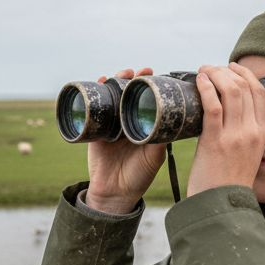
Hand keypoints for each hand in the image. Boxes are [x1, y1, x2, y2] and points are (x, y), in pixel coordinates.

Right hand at [84, 67, 166, 213]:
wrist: (115, 193)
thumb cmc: (139, 176)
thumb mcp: (155, 156)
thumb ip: (162, 139)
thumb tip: (171, 118)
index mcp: (144, 125)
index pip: (146, 98)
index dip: (149, 84)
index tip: (152, 73)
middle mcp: (127, 121)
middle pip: (128, 93)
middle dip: (132, 78)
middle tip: (138, 71)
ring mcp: (111, 125)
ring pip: (112, 97)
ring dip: (115, 81)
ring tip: (121, 74)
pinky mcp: (95, 130)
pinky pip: (93, 109)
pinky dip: (94, 94)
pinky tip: (99, 82)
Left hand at [186, 62, 264, 197]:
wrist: (219, 206)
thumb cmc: (225, 182)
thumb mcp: (245, 155)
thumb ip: (241, 134)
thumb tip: (224, 113)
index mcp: (261, 133)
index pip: (260, 92)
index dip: (246, 75)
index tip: (232, 68)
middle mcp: (252, 131)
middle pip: (245, 87)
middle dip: (227, 71)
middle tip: (211, 68)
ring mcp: (235, 136)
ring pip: (231, 91)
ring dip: (215, 75)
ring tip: (203, 71)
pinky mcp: (216, 141)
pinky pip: (213, 105)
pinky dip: (206, 88)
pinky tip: (199, 81)